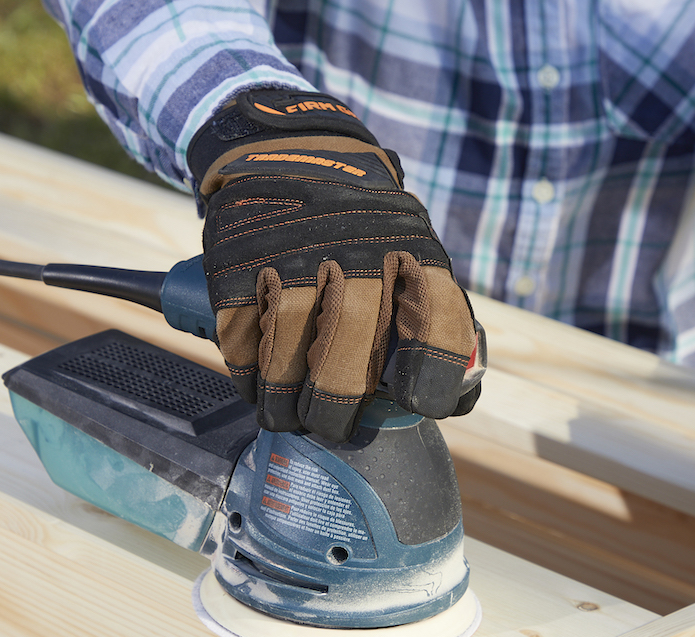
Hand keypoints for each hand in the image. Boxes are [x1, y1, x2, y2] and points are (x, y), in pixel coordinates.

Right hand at [187, 89, 479, 441]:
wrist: (290, 151)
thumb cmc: (365, 225)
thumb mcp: (412, 244)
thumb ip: (430, 311)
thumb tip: (457, 400)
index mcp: (412, 245)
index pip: (436, 315)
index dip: (434, 372)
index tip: (422, 406)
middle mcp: (354, 246)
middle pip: (350, 342)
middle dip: (339, 402)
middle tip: (332, 427)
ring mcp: (291, 249)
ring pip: (288, 342)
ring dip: (285, 397)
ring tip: (286, 418)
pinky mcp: (237, 258)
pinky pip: (241, 331)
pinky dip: (246, 372)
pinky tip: (256, 388)